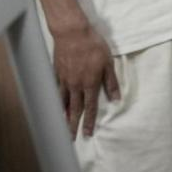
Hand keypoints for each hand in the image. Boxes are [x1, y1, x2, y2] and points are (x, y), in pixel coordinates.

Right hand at [50, 22, 119, 138]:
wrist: (72, 33)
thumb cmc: (93, 45)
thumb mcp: (108, 62)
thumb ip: (111, 82)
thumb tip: (116, 99)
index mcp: (90, 83)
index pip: (90, 107)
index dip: (89, 122)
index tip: (88, 134)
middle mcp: (75, 85)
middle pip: (75, 109)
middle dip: (73, 125)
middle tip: (71, 138)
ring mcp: (64, 80)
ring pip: (63, 102)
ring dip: (63, 116)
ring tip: (62, 127)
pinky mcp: (56, 73)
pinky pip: (55, 91)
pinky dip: (55, 101)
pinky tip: (54, 106)